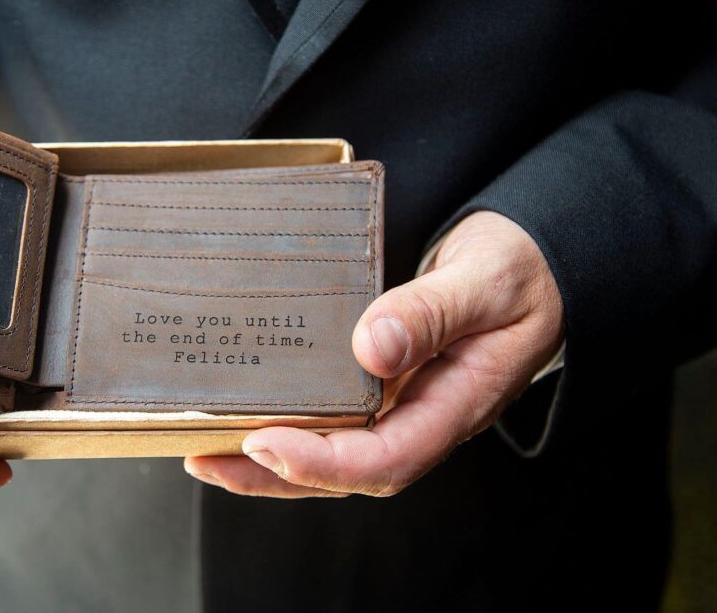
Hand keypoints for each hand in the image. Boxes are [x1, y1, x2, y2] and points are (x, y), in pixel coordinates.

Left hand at [185, 211, 563, 497]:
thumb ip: (433, 312)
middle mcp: (424, 415)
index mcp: (457, 402)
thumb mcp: (485, 281)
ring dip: (271, 460)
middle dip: (275, 475)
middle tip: (206, 458)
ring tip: (205, 450)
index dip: (322, 463)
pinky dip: (289, 424)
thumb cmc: (518, 272)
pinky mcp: (386, 385)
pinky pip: (336, 418)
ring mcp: (404, 404)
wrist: (533, 263)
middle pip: (347, 470)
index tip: (263, 444)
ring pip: (335, 451)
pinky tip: (245, 415)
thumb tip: (373, 349)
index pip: (387, 457)